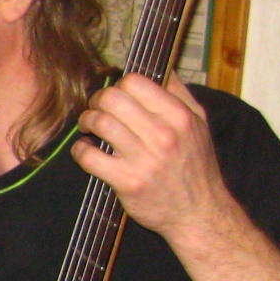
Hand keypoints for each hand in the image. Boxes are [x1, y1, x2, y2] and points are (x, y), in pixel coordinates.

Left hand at [74, 74, 233, 238]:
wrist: (199, 213)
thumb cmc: (195, 166)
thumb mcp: (199, 125)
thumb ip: (179, 94)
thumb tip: (161, 68)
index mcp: (180, 116)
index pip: (135, 82)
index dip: (118, 85)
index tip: (115, 96)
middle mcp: (163, 135)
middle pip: (112, 99)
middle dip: (97, 101)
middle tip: (96, 110)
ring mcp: (144, 159)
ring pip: (99, 123)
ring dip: (86, 122)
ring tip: (89, 128)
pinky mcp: (127, 181)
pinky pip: (89, 156)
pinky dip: (80, 150)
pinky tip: (86, 151)